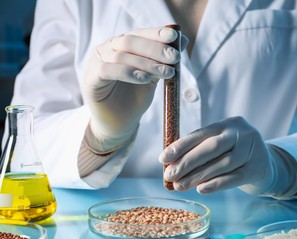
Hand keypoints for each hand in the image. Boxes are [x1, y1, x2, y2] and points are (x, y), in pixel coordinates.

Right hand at [83, 27, 185, 150]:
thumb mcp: (153, 76)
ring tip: (167, 73)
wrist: (119, 123)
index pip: (139, 33)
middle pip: (130, 41)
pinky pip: (108, 71)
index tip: (174, 36)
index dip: (156, 33)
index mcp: (122, 44)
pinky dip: (128, 73)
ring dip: (147, 64)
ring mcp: (96, 62)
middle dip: (155, 49)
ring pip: (122, 56)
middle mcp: (107, 49)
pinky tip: (144, 79)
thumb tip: (182, 39)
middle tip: (175, 58)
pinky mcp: (90, 78)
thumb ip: (163, 59)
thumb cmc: (135, 97)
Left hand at [159, 116, 276, 193]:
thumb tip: (171, 165)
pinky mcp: (258, 168)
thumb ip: (200, 151)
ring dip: (198, 176)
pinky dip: (217, 184)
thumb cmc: (234, 154)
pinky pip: (235, 177)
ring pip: (222, 163)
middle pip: (212, 147)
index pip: (201, 133)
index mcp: (228, 124)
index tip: (163, 158)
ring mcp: (252, 150)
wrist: (267, 164)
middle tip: (170, 176)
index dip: (181, 146)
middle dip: (188, 162)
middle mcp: (241, 133)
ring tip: (181, 186)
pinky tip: (201, 189)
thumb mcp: (221, 145)